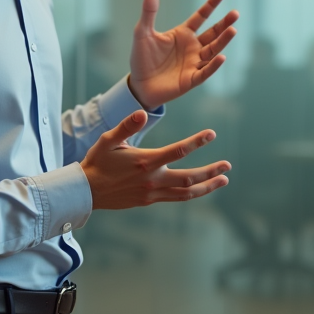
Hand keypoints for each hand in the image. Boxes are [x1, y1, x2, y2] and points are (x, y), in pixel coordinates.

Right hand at [80, 111, 230, 209]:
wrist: (86, 192)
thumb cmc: (97, 162)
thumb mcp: (108, 140)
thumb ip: (126, 126)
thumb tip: (141, 112)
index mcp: (145, 161)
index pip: (178, 151)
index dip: (197, 142)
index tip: (211, 134)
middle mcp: (152, 179)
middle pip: (189, 178)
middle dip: (211, 171)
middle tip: (228, 166)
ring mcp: (152, 193)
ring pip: (186, 192)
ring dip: (207, 187)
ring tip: (223, 181)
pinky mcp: (149, 201)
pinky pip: (176, 198)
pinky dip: (191, 193)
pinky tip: (200, 189)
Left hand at [127, 0, 238, 109]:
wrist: (138, 85)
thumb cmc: (141, 58)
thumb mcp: (143, 32)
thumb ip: (149, 10)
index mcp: (183, 34)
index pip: (201, 16)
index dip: (212, 4)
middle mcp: (192, 47)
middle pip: (213, 33)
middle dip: (224, 24)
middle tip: (235, 13)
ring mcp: (194, 63)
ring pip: (213, 51)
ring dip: (223, 41)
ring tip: (233, 30)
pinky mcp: (191, 79)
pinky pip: (205, 71)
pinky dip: (214, 65)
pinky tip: (221, 57)